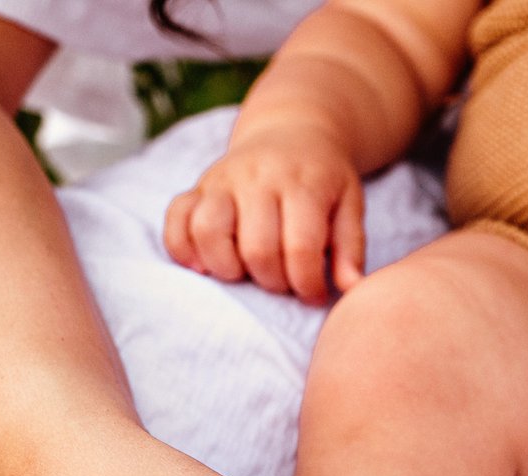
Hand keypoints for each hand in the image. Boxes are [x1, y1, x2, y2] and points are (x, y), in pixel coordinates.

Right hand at [165, 120, 365, 302]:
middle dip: (272, 282)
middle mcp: (258, 178)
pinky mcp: (198, 186)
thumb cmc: (323, 179)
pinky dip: (182, 248)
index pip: (300, 248)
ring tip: (245, 273)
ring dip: (226, 268)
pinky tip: (204, 264)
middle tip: (284, 282)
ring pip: (208, 231)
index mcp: (302, 184)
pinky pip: (175, 218)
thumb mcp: (349, 204)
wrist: (292, 129)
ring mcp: (223, 180)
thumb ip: (351, 247)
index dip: (307, 284)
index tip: (314, 294)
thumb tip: (352, 288)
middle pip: (256, 248)